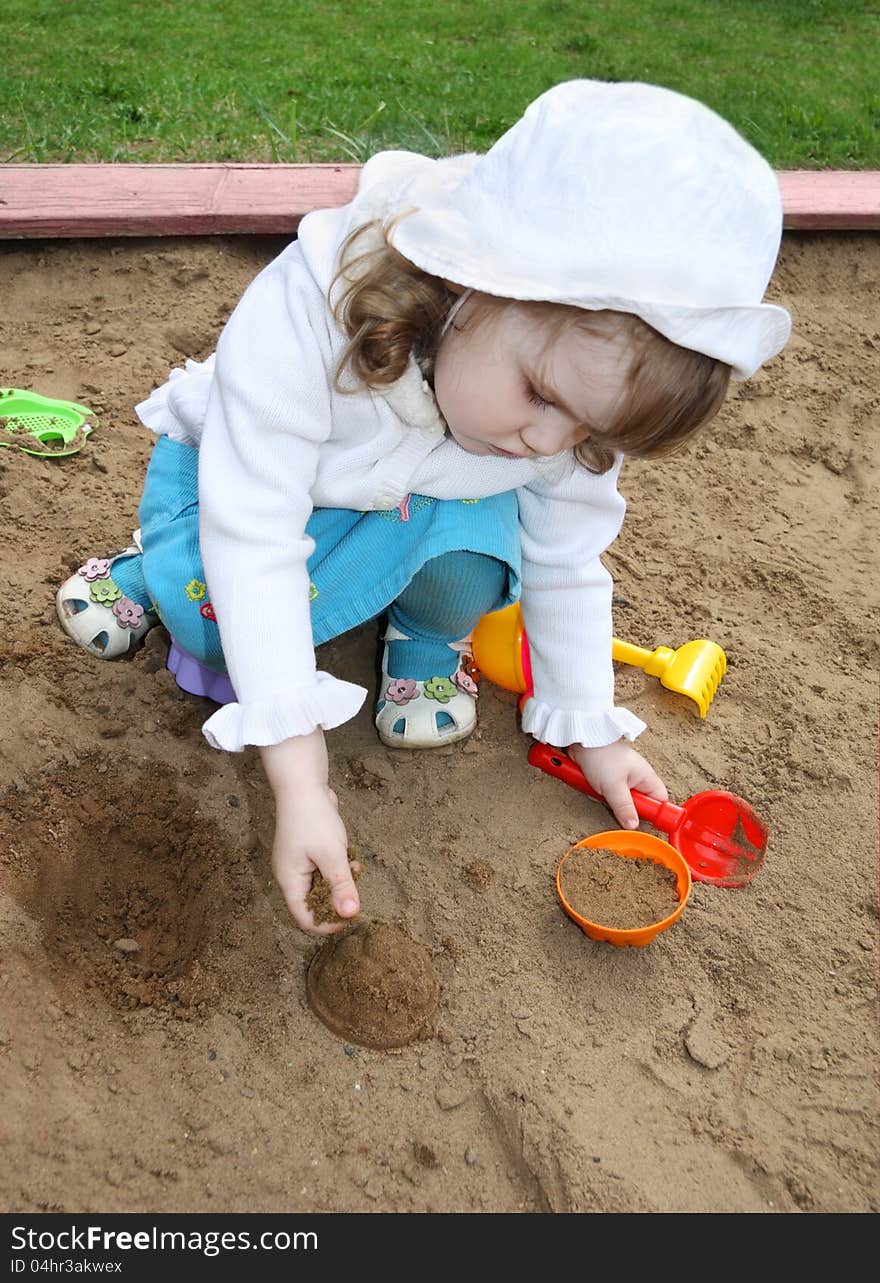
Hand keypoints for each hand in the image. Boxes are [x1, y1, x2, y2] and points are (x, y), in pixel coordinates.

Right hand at [260, 731, 360, 934]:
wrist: (303, 784)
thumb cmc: (314, 819)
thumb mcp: (332, 855)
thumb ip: (341, 886)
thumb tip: (351, 915)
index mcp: (290, 882)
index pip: (304, 919)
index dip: (327, 924)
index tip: (350, 917)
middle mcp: (290, 876)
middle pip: (313, 904)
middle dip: (336, 901)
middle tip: (356, 892)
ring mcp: (298, 863)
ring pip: (321, 886)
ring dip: (340, 883)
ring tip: (355, 868)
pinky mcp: (307, 851)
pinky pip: (323, 870)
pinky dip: (337, 868)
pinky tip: (351, 857)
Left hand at [567, 738, 667, 829]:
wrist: (582, 741)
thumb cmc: (601, 756)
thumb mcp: (614, 786)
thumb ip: (624, 807)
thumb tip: (633, 825)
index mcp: (646, 778)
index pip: (660, 801)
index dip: (655, 813)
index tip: (643, 822)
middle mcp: (638, 779)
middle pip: (639, 805)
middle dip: (625, 808)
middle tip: (615, 803)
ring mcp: (624, 780)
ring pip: (622, 802)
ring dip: (610, 801)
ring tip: (601, 792)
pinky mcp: (611, 781)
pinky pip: (610, 796)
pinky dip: (602, 795)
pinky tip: (594, 788)